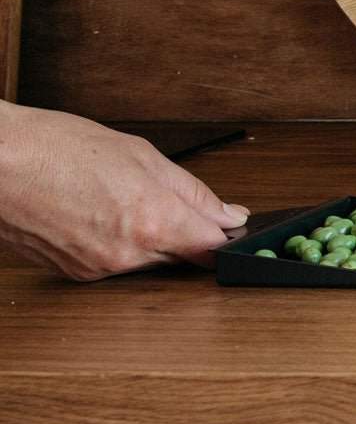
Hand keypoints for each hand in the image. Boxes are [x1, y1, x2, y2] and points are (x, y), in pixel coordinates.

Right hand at [0, 101, 248, 279]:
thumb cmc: (56, 148)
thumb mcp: (142, 154)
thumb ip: (192, 191)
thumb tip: (227, 213)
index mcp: (151, 221)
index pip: (211, 248)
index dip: (226, 236)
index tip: (231, 226)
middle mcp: (127, 254)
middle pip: (181, 255)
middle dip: (186, 232)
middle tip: (168, 199)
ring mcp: (99, 269)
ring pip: (149, 260)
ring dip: (151, 237)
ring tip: (124, 197)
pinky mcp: (76, 275)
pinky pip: (117, 264)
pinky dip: (121, 242)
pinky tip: (104, 212)